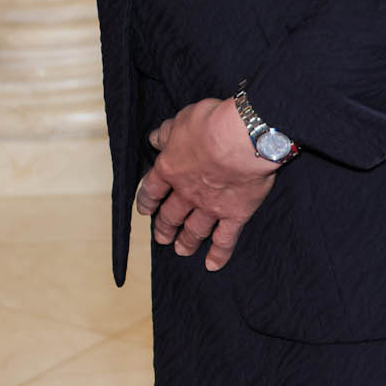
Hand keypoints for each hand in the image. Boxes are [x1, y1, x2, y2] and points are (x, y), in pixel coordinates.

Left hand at [137, 95, 280, 271]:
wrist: (241, 138)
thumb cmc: (210, 123)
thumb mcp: (181, 120)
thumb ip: (168, 133)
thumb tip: (155, 139)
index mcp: (170, 168)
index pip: (152, 188)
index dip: (147, 199)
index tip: (144, 209)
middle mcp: (187, 192)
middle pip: (171, 214)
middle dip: (164, 226)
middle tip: (160, 237)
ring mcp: (210, 207)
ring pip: (194, 230)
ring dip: (186, 241)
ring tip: (181, 250)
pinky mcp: (235, 214)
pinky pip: (224, 240)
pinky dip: (218, 254)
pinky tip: (212, 265)